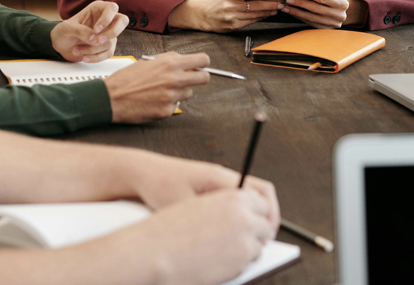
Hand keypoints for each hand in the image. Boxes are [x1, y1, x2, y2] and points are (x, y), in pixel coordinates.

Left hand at [51, 0, 128, 62]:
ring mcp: (108, 33)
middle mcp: (105, 20)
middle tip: (99, 40)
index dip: (107, 19)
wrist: (60, 46)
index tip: (96, 30)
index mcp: (97, 9)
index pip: (111, 8)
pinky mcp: (107, 46)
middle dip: (112, 32)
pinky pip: (108, 53)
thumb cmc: (63, 32)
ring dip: (93, 49)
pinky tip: (84, 57)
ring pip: (111, 41)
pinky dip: (96, 57)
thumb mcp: (67, 28)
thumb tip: (94, 39)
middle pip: (122, 21)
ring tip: (77, 49)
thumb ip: (80, 31)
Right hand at [105, 52, 210, 122]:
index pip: (203, 60)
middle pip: (204, 78)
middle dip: (198, 77)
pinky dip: (167, 104)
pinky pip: (175, 106)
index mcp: (170, 63)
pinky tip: (154, 100)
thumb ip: (168, 60)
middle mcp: (174, 79)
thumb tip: (183, 60)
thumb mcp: (147, 61)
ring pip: (188, 93)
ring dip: (180, 91)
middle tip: (189, 78)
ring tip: (162, 90)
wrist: (110, 98)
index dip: (202, 63)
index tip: (200, 65)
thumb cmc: (126, 79)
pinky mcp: (167, 111)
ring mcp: (172, 96)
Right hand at [112, 188, 277, 284]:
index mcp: (233, 197)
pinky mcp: (238, 265)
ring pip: (260, 246)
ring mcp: (243, 243)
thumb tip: (244, 214)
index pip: (263, 200)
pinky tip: (221, 258)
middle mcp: (243, 218)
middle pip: (266, 225)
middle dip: (259, 231)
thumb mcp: (198, 204)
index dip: (261, 210)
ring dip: (250, 247)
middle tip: (250, 234)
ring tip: (230, 247)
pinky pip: (249, 262)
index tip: (260, 216)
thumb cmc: (169, 226)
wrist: (153, 252)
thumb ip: (224, 205)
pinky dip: (240, 261)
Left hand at [124, 150, 279, 229]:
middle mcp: (223, 176)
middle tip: (264, 239)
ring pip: (248, 196)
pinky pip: (234, 198)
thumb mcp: (186, 209)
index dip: (270, 215)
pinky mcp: (209, 187)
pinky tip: (229, 229)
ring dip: (253, 215)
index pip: (261, 191)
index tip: (268, 235)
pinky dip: (238, 213)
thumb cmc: (160, 187)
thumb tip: (234, 241)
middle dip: (267, 216)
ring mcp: (217, 180)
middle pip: (260, 192)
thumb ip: (211, 224)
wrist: (142, 173)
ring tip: (248, 236)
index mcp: (221, 178)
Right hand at [170, 0, 281, 31]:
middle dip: (270, 5)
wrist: (205, 16)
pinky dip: (259, 18)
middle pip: (255, 6)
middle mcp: (231, 7)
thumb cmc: (220, 3)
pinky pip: (251, 22)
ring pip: (255, 15)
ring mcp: (233, 18)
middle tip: (280, 3)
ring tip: (276, 9)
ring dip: (267, 12)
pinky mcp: (234, 27)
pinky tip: (265, 15)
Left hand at [280, 0, 349, 28]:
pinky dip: (300, 17)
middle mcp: (339, 15)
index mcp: (342, 4)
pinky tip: (293, 13)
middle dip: (301, 4)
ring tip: (287, 7)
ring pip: (311, 18)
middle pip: (316, 9)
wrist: (342, 12)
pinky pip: (310, 23)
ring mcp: (332, 24)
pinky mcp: (325, 29)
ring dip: (297, 12)